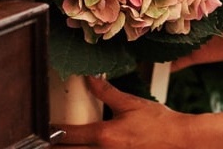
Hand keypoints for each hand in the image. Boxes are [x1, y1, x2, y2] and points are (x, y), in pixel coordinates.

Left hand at [55, 76, 191, 147]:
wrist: (179, 140)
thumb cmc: (159, 122)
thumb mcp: (132, 103)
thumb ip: (107, 92)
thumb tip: (90, 79)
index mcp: (105, 135)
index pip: (68, 135)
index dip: (52, 131)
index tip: (43, 128)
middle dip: (54, 147)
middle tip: (44, 140)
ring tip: (60, 145)